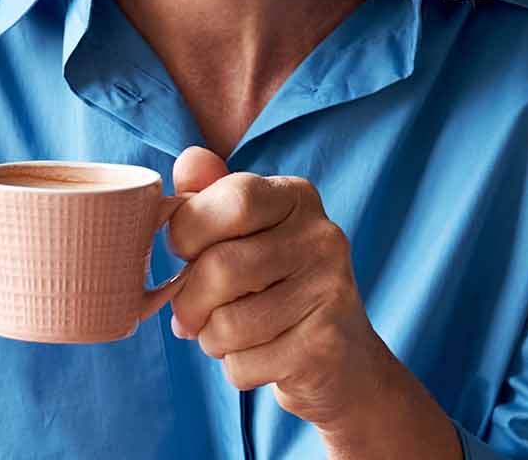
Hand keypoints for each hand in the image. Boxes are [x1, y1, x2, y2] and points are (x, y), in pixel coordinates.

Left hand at [166, 148, 458, 457]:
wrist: (343, 360)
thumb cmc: (276, 287)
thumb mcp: (246, 234)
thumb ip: (212, 196)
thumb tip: (189, 159)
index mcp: (297, 198)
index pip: (232, 200)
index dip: (189, 231)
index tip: (185, 253)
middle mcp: (323, 237)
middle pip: (221, 267)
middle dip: (189, 302)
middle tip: (190, 315)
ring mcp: (330, 291)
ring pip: (228, 324)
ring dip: (211, 339)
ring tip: (227, 335)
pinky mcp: (325, 346)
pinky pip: (244, 364)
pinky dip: (236, 368)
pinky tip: (259, 357)